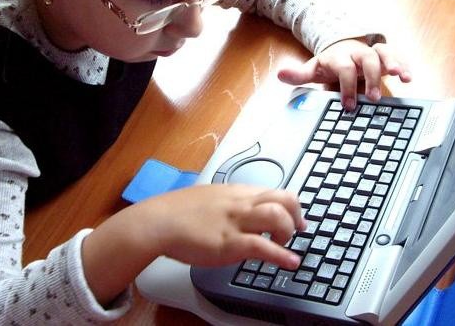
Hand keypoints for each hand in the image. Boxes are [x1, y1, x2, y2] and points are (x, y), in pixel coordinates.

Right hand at [81, 184, 304, 304]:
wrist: (157, 222)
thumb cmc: (177, 212)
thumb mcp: (208, 199)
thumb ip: (227, 204)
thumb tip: (238, 214)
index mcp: (236, 192)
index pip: (274, 190)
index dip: (290, 205)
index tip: (295, 217)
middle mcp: (240, 203)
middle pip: (284, 198)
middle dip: (296, 215)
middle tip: (297, 230)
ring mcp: (236, 222)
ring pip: (278, 216)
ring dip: (289, 232)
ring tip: (285, 245)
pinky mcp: (230, 242)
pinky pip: (263, 247)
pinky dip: (282, 256)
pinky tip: (291, 263)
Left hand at [277, 38, 410, 107]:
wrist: (341, 45)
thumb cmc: (330, 63)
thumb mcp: (314, 68)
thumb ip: (299, 74)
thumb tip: (280, 74)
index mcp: (339, 57)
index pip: (344, 68)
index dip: (346, 86)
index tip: (349, 104)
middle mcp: (357, 53)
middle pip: (367, 59)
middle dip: (372, 77)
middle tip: (374, 98)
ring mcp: (372, 53)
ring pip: (384, 53)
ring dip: (394, 64)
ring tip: (402, 78)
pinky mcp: (385, 56)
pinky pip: (397, 56)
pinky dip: (404, 65)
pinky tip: (409, 77)